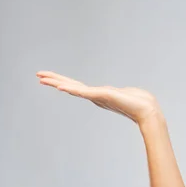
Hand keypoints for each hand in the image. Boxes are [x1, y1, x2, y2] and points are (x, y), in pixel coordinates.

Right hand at [37, 70, 161, 125]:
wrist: (146, 110)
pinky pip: (82, 92)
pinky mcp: (101, 96)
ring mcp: (97, 97)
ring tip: (42, 78)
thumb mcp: (128, 94)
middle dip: (55, 80)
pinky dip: (71, 89)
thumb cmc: (141, 103)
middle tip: (38, 75)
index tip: (52, 79)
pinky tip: (59, 87)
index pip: (78, 87)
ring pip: (73, 88)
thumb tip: (128, 94)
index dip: (64, 82)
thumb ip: (123, 93)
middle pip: (71, 86)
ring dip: (57, 82)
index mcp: (100, 95)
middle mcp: (95, 97)